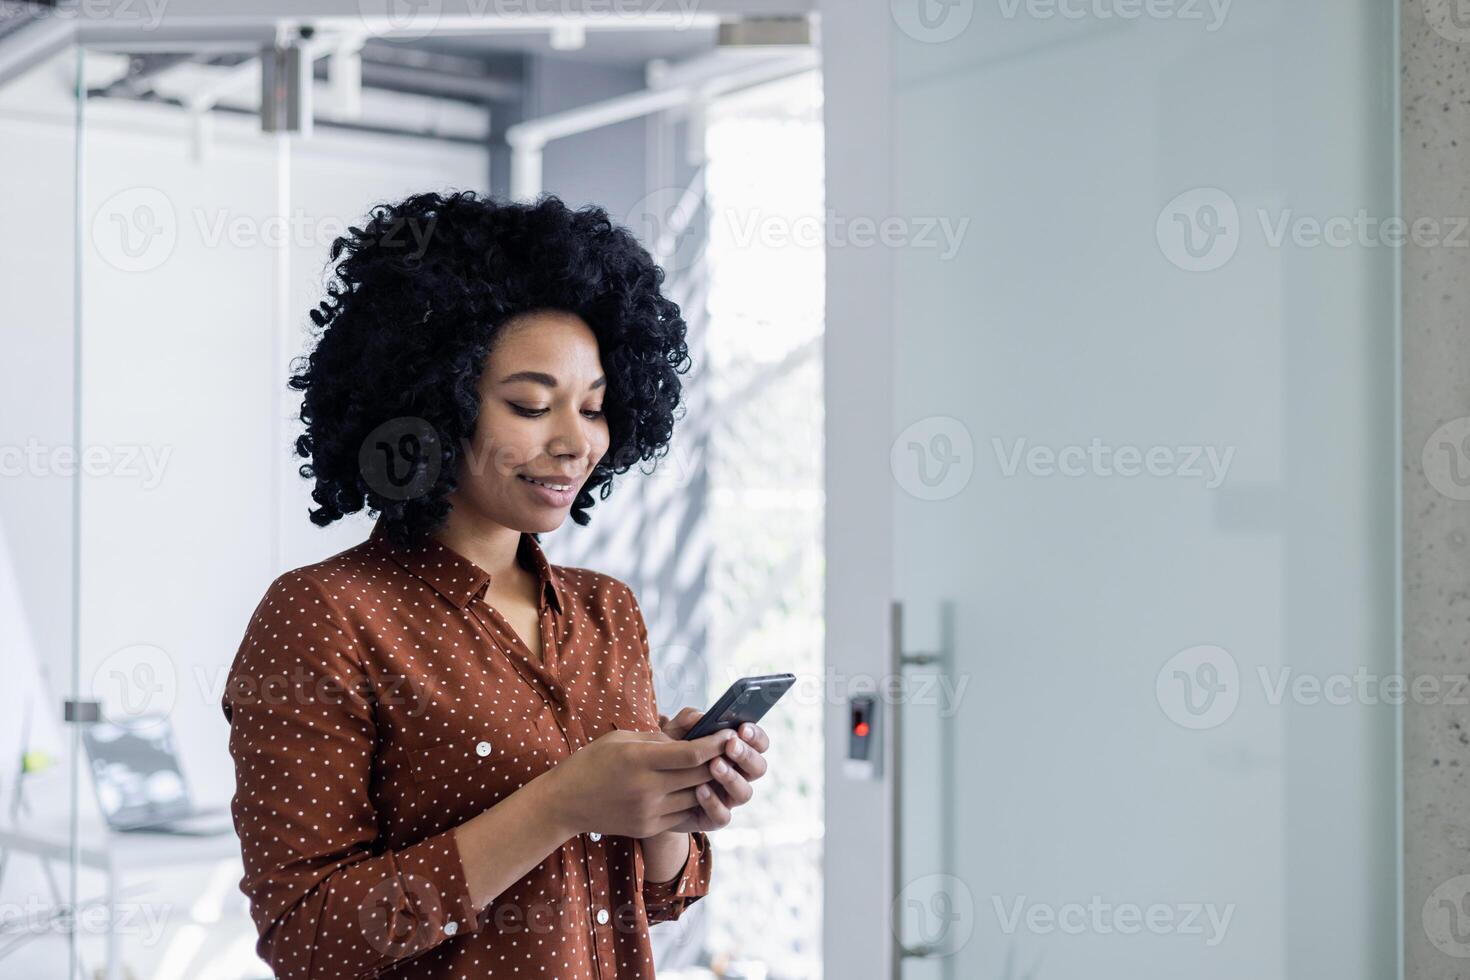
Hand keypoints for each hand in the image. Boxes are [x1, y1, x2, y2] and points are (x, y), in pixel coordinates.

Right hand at [547, 726, 734, 838]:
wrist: (565, 803)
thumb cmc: (593, 761)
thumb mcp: (622, 739)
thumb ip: (658, 739)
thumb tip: (692, 740)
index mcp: (639, 759)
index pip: (692, 753)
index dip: (716, 744)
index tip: (730, 733)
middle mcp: (646, 788)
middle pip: (699, 775)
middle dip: (721, 761)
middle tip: (735, 749)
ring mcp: (649, 812)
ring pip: (696, 797)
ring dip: (711, 782)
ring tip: (721, 768)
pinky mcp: (649, 828)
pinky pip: (684, 815)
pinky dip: (696, 800)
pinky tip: (700, 788)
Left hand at [657, 708, 770, 833]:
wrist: (651, 789)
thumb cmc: (669, 756)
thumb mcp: (674, 734)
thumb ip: (686, 721)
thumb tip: (700, 717)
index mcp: (736, 752)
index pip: (759, 744)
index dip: (756, 736)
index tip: (742, 728)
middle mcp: (738, 775)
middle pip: (759, 768)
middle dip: (747, 755)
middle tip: (730, 745)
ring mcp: (727, 798)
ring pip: (745, 792)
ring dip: (731, 777)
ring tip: (713, 765)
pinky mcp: (713, 818)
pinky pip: (723, 816)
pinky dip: (713, 803)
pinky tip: (700, 790)